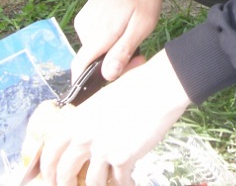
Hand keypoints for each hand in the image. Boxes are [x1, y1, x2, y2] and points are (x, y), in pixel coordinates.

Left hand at [38, 50, 190, 185]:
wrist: (161, 86)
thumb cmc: (138, 86)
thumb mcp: (104, 98)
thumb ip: (90, 120)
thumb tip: (86, 140)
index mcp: (77, 118)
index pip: (51, 150)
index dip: (48, 168)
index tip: (52, 176)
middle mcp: (85, 135)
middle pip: (65, 172)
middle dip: (67, 185)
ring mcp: (103, 148)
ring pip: (93, 181)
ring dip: (101, 185)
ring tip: (109, 182)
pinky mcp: (122, 157)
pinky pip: (120, 180)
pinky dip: (125, 183)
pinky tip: (130, 180)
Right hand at [73, 0, 162, 81]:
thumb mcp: (142, 25)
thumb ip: (123, 51)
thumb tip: (107, 76)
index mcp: (98, 32)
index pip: (79, 67)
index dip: (94, 79)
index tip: (119, 72)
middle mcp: (85, 28)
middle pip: (91, 60)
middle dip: (114, 62)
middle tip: (139, 54)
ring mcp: (83, 21)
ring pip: (93, 50)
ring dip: (112, 50)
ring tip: (133, 36)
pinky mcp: (86, 16)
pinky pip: (93, 38)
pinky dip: (108, 39)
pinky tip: (123, 29)